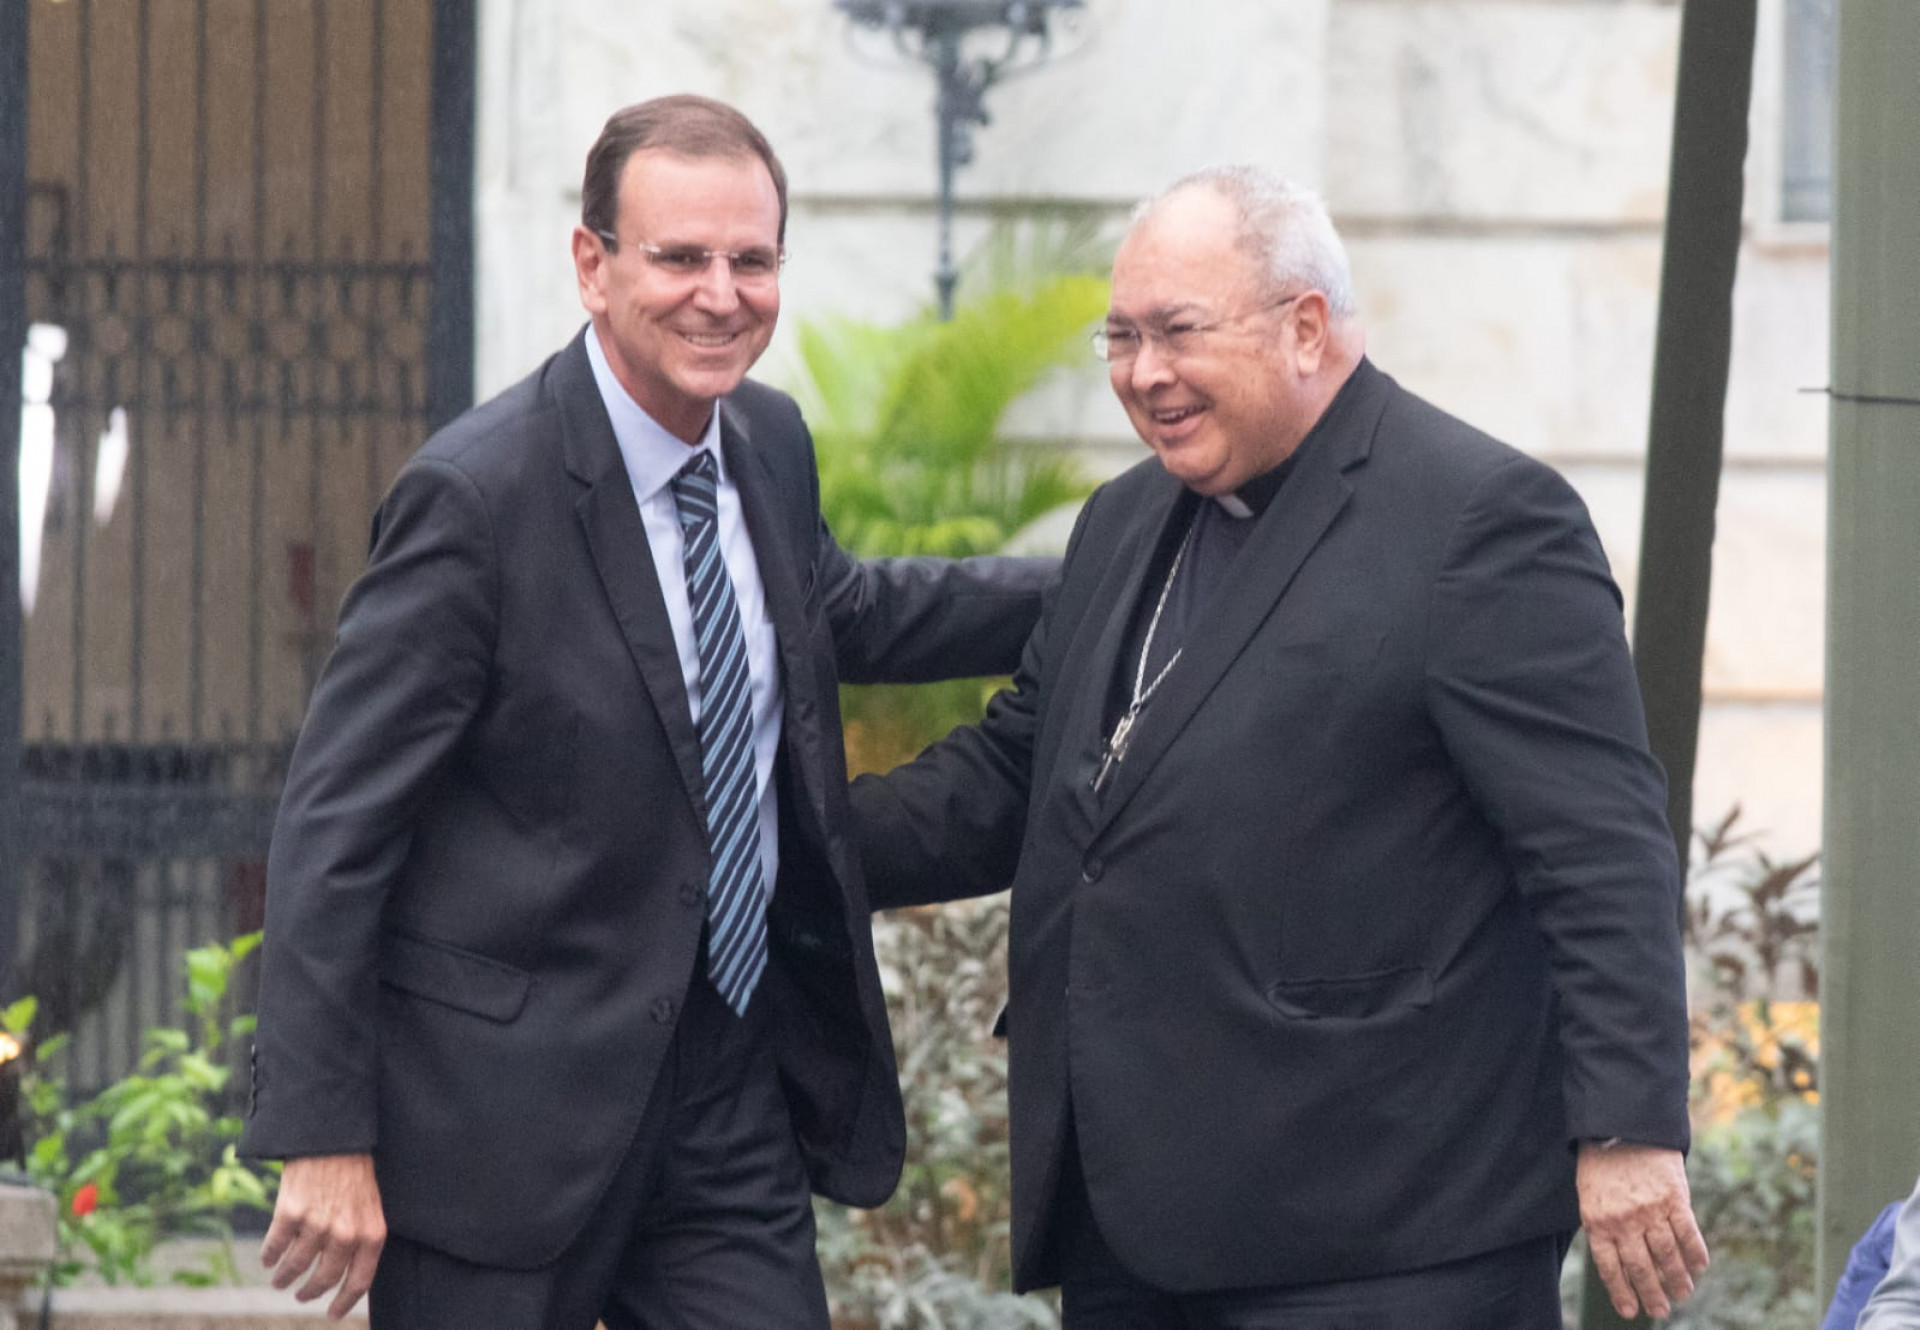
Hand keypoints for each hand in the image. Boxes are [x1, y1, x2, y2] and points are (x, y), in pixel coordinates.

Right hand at [261, 1153, 387, 1319]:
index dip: (344, 1302)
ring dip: (284, 1278)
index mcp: (371, 1233)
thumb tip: (347, 1276)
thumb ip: (361, 1239)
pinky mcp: (290, 1214)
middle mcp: (346, 1233)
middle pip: (325, 1278)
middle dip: (310, 1292)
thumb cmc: (354, 1173)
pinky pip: (275, 1247)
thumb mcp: (370, 1207)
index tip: (332, 1313)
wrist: (333, 1137)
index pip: (360, 1281)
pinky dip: (269, 1257)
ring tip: (279, 1281)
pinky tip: (267, 1260)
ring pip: (296, 1267)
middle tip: (302, 1295)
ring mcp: (317, 1225)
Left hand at [1577, 1142, 1709, 1319]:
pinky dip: (1695, 1255)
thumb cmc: (1602, 1164)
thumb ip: (1604, 1227)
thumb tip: (1623, 1264)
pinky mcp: (1674, 1198)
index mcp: (1597, 1220)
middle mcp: (1623, 1220)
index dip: (1621, 1292)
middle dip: (1651, 1294)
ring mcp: (1650, 1210)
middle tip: (1660, 1310)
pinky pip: (1688, 1234)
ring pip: (1667, 1256)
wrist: (1622, 1124)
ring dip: (1677, 1280)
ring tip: (1682, 1293)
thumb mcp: (1590, 1196)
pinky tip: (1699, 1268)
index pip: (1610, 1267)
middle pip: (1641, 1267)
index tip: (1631, 1312)